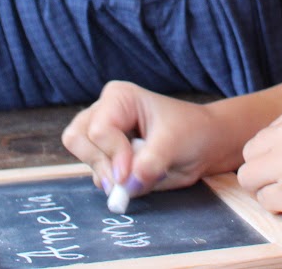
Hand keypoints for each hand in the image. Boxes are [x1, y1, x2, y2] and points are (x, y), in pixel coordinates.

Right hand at [61, 82, 228, 197]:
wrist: (204, 146)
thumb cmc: (191, 132)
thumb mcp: (173, 144)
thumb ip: (149, 163)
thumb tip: (128, 183)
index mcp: (119, 97)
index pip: (98, 129)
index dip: (113, 154)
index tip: (131, 172)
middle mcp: (104, 112)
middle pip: (78, 139)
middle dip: (101, 163)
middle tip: (125, 180)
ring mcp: (103, 136)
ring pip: (84, 158)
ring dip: (107, 175)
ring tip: (137, 177)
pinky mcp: (107, 158)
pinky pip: (97, 176)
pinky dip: (114, 185)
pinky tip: (137, 179)